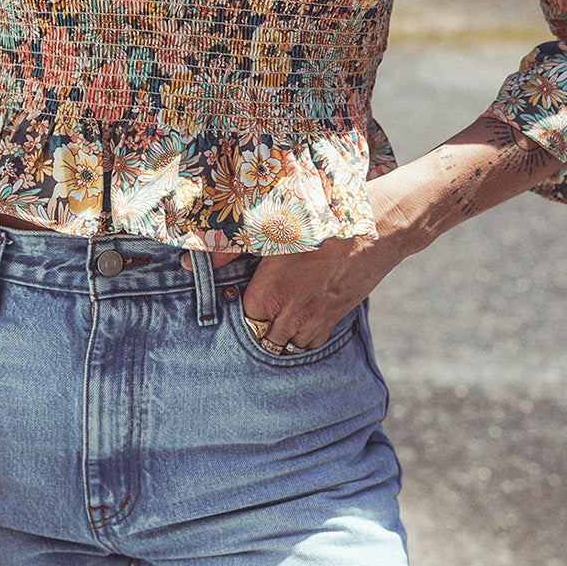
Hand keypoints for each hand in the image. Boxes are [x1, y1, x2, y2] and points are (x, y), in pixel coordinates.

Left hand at [179, 205, 406, 352]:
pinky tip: (300, 315)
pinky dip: (303, 335)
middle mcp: (291, 313)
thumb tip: (186, 260)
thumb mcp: (273, 229)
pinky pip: (312, 342)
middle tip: (256, 309)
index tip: (238, 297)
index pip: (242, 321)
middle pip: (263, 338)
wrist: (380, 226)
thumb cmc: (323, 221)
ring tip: (276, 313)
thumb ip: (227, 250)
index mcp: (270, 293)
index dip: (238, 310)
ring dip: (281, 333)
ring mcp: (315, 319)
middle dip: (258, 326)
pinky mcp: (336, 317)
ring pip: (288, 343)